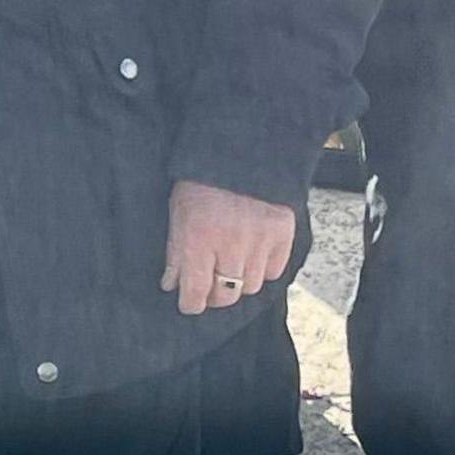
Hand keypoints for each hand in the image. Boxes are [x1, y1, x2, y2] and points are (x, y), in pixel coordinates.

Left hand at [163, 179, 296, 315]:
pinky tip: (252, 256)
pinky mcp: (282, 235)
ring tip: (230, 266)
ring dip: (238, 282)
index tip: (188, 304)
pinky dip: (263, 269)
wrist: (240, 150)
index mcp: (199, 238)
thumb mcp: (177, 212)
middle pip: (226, 295)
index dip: (191, 304)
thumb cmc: (201, 180)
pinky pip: (274, 271)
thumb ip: (175, 251)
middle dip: (214, 296)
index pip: (196, 291)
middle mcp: (231, 245)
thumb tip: (171, 284)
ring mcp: (260, 241)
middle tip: (208, 287)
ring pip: (250, 286)